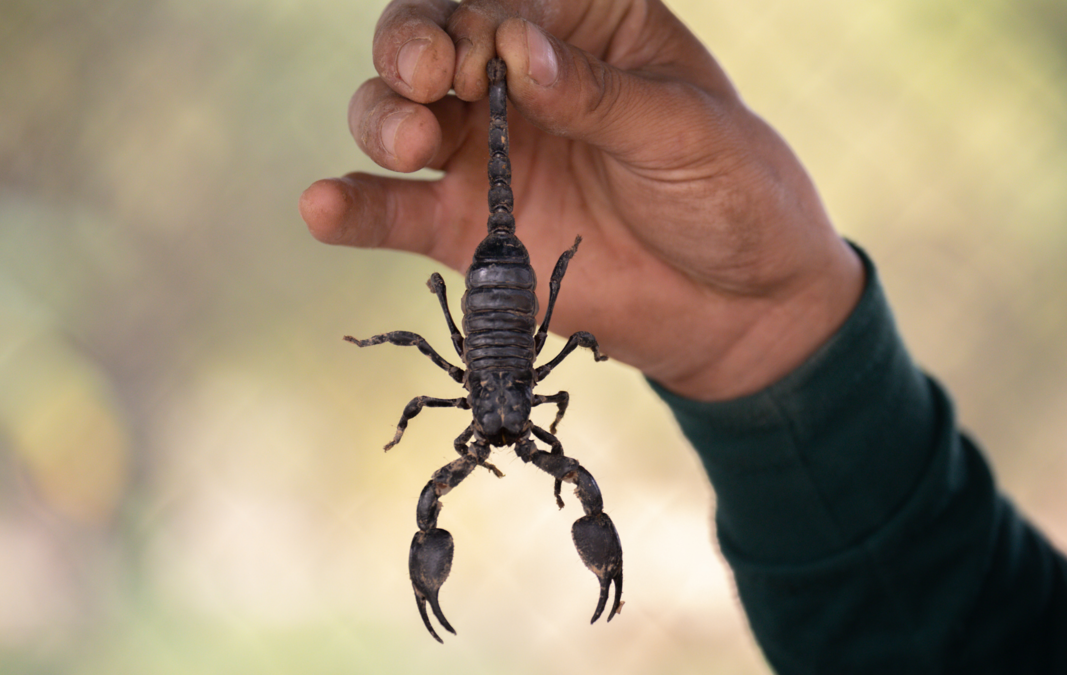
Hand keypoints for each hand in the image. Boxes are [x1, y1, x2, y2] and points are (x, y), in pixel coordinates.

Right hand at [299, 0, 863, 400]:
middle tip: (427, 78)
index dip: (474, 16)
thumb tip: (516, 50)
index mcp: (581, 26)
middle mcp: (518, 81)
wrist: (742, 308)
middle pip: (428, 42)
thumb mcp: (684, 131)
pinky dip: (354, 207)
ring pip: (397, 116)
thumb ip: (597, 94)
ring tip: (406, 140)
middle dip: (411, 49)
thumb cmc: (732, 194)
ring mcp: (487, 155)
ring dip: (381, 117)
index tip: (485, 52)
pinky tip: (323, 205)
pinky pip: (395, 212)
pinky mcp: (469, 229)